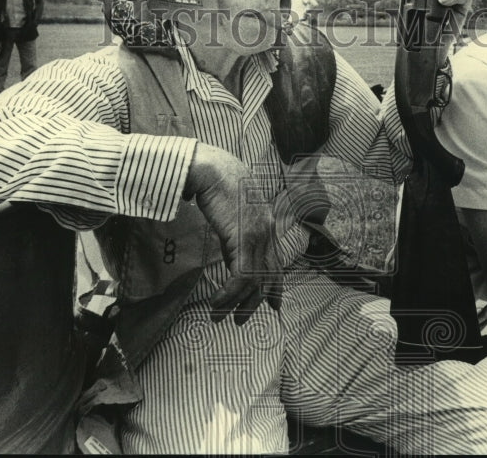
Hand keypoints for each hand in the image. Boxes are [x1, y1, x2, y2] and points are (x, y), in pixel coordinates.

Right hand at [184, 142, 282, 323]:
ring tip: (218, 315)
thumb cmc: (215, 183)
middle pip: (268, 277)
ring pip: (254, 281)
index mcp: (265, 224)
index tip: (273, 304)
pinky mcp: (243, 238)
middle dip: (255, 302)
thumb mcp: (230, 213)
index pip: (276, 262)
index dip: (275, 286)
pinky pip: (241, 277)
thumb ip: (234, 234)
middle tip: (241, 319)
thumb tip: (230, 253)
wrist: (209, 167)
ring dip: (236, 304)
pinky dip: (228, 294)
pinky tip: (216, 302)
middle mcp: (267, 231)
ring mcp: (257, 235)